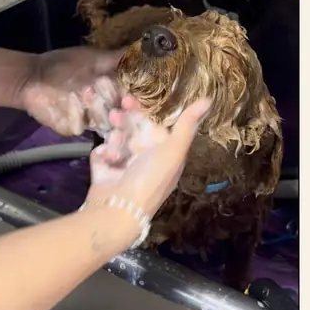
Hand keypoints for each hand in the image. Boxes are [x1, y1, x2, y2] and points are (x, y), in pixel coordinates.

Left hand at [19, 47, 125, 135]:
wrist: (31, 75)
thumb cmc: (62, 64)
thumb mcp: (91, 58)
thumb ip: (117, 58)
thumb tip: (146, 47)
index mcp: (114, 93)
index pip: (133, 101)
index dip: (135, 101)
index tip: (134, 96)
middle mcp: (105, 110)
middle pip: (121, 117)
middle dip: (119, 108)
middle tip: (116, 99)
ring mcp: (89, 121)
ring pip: (103, 123)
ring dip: (97, 107)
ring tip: (87, 90)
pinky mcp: (72, 128)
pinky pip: (80, 126)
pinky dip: (76, 113)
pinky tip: (71, 100)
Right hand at [82, 96, 211, 252]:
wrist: (118, 209)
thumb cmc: (150, 179)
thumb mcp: (173, 150)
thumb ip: (186, 124)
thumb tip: (208, 100)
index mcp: (164, 155)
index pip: (154, 126)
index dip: (143, 112)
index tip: (130, 100)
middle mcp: (145, 160)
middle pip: (134, 131)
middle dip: (125, 120)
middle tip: (117, 111)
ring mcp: (123, 167)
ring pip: (117, 140)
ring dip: (114, 135)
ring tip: (112, 137)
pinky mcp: (104, 172)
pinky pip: (101, 154)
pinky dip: (103, 152)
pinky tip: (106, 156)